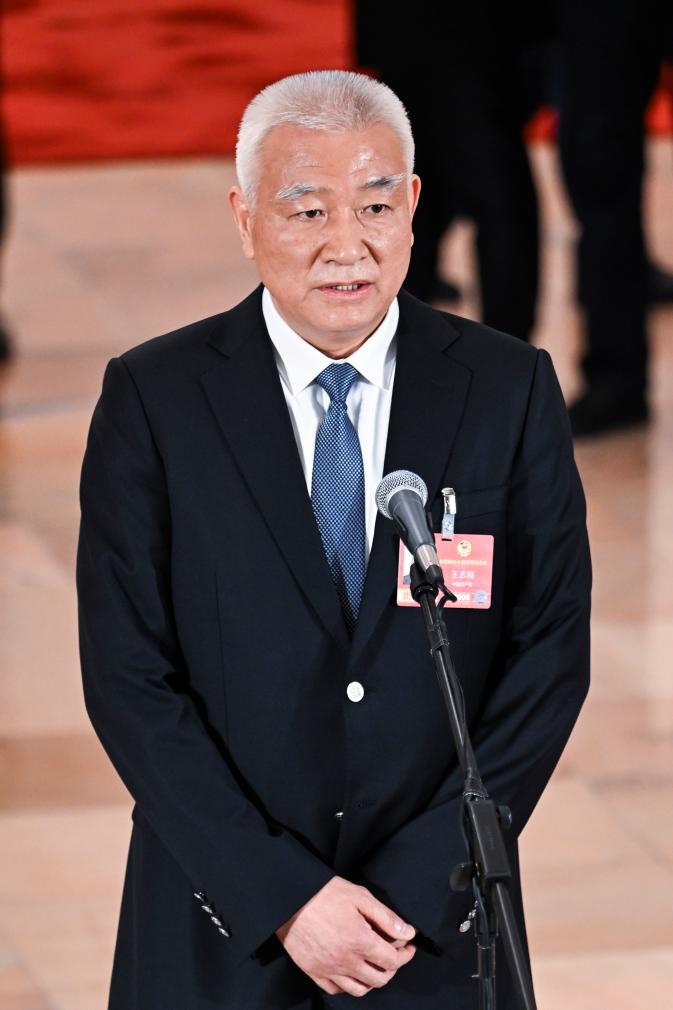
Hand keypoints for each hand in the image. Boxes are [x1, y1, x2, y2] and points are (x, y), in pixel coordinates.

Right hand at [275, 875, 416, 996]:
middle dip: (393, 968)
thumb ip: (386, 917)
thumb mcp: (360, 896)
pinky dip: (349, 985)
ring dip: (373, 979)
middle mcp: (345, 961)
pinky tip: (352, 971)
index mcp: (359, 941)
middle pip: (379, 979)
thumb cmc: (324, 893)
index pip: (392, 960)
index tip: (409, 946)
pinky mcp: (313, 972)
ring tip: (375, 964)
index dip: (406, 954)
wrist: (289, 897)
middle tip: (395, 954)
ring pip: (360, 989)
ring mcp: (328, 969)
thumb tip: (408, 932)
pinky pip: (337, 990)